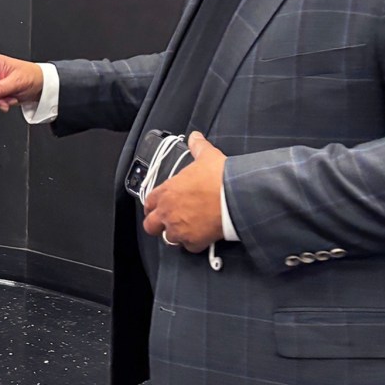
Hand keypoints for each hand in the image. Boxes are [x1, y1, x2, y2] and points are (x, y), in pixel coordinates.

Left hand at [142, 131, 225, 252]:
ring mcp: (179, 229)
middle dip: (158, 225)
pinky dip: (194, 244)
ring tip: (188, 229)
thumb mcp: (207, 156)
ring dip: (176, 235)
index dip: (153, 206)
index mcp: (167, 191)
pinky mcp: (193, 242)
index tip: (158, 207)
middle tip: (169, 222)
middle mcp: (168, 212)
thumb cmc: (218, 176)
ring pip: (169, 238)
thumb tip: (195, 136)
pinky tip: (202, 237)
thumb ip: (198, 146)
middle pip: (150, 226)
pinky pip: (189, 248)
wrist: (236, 197)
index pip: (149, 203)